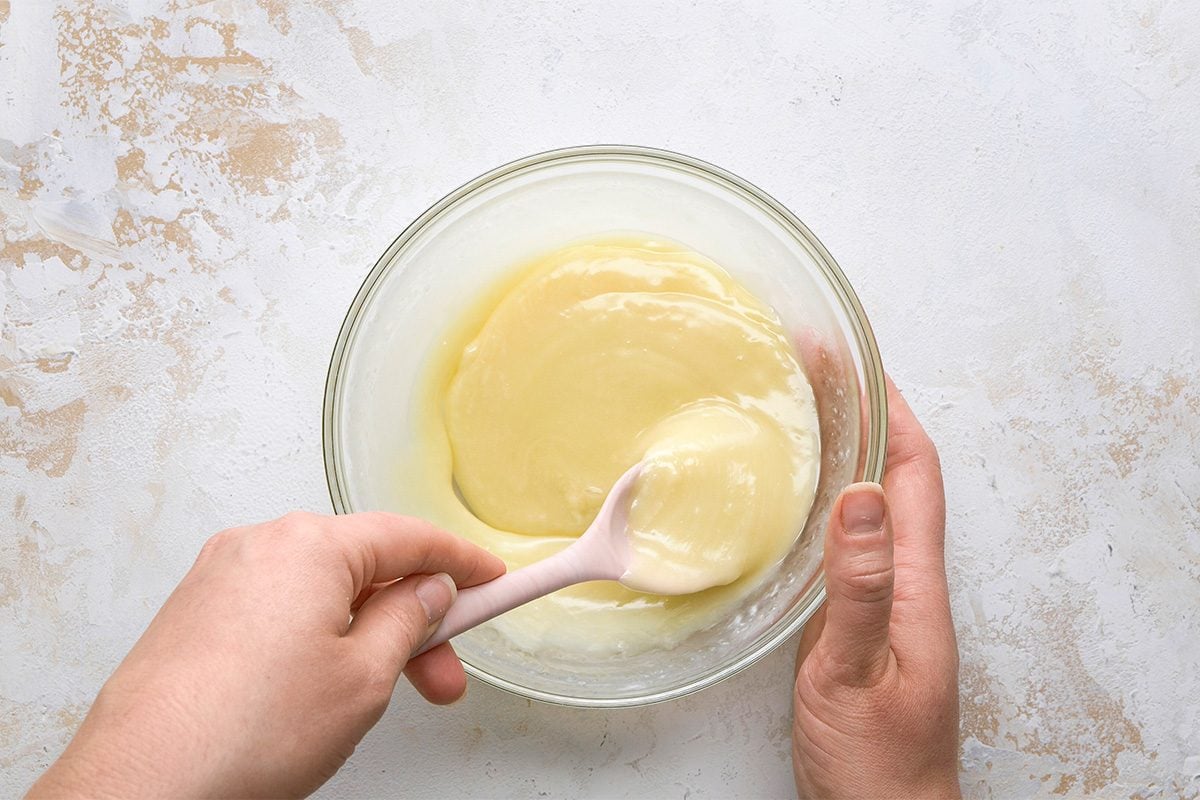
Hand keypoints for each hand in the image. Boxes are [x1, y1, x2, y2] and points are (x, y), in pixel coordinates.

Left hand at [29, 512, 505, 798]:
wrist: (142, 786)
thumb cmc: (246, 733)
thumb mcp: (364, 679)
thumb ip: (410, 621)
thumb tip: (427, 592)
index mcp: (308, 546)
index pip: (407, 536)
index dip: (460, 561)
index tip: (490, 579)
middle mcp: (259, 545)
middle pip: (362, 567)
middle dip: (411, 620)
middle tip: (441, 675)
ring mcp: (219, 577)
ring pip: (319, 592)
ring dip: (364, 634)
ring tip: (379, 693)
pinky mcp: (194, 613)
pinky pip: (277, 608)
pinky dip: (316, 637)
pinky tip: (323, 686)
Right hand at [792, 377, 959, 797]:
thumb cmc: (876, 759)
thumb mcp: (856, 672)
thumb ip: (861, 589)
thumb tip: (864, 496)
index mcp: (916, 583)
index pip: (916, 473)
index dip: (892, 411)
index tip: (858, 361)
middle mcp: (904, 580)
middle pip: (895, 475)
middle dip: (863, 411)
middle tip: (815, 366)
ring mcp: (881, 598)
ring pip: (869, 502)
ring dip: (843, 447)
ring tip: (798, 406)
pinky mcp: (853, 617)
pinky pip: (844, 538)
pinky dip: (821, 495)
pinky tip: (787, 491)